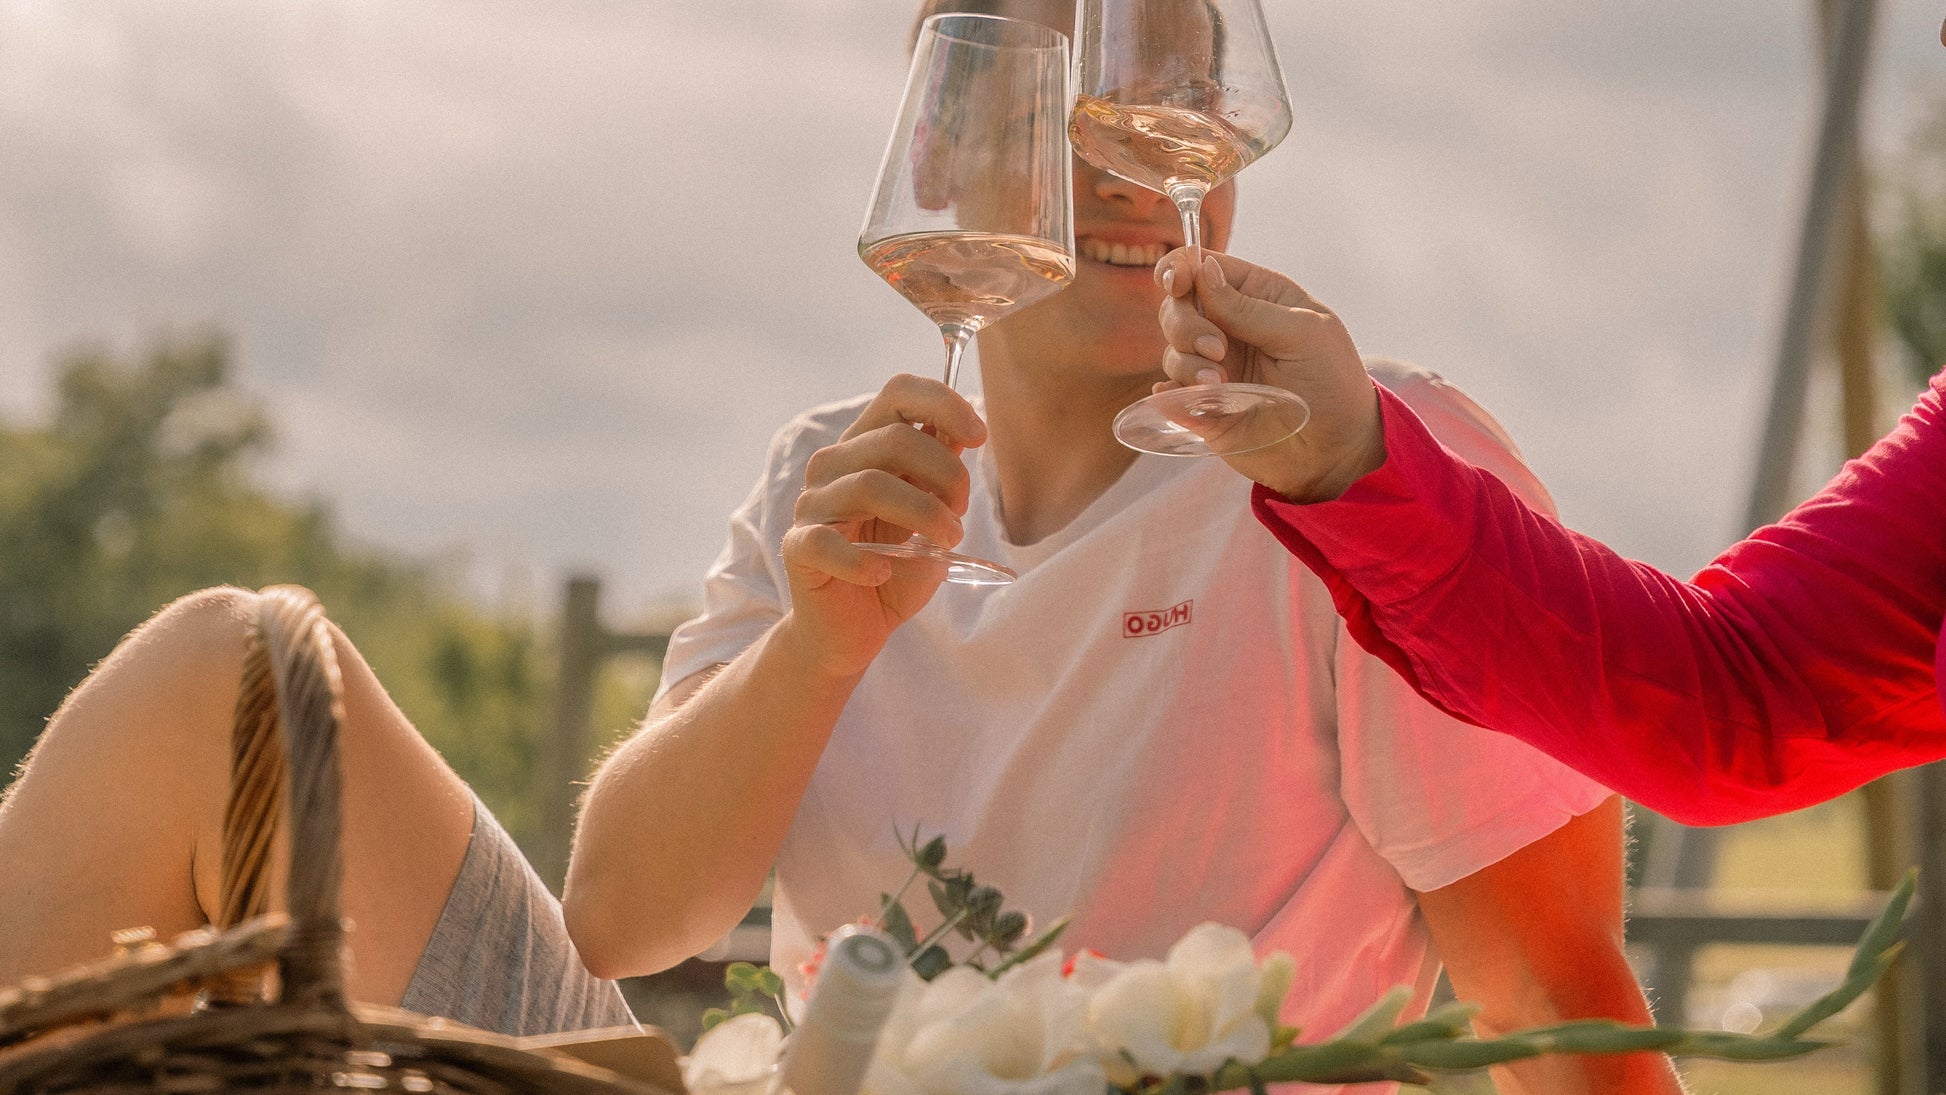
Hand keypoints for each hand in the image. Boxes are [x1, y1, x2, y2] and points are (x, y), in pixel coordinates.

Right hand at [778, 373, 985, 675]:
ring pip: (870, 485)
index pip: (898, 394)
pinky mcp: (798, 548)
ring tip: (948, 541)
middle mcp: (833, 466)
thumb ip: (943, 477)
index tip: (980, 436)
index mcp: (865, 446)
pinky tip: (883, 573)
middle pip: (895, 439)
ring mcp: (811, 505)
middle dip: (945, 473)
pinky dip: (865, 560)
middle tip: (961, 513)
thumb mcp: (932, 517)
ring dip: (923, 513)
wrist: (852, 631)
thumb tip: (965, 433)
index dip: (943, 403)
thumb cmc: (894, 569)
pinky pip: (828, 541)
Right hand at [1155, 250, 1385, 501]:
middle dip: (1186, 326)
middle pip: (1176, 309)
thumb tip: (1202, 269)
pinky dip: (1172, 397)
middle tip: (1218, 351)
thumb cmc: (1333, 382)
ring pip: (1171, 352)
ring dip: (1186, 365)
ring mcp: (1214, 368)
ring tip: (1220, 386)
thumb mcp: (1302, 334)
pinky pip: (1169, 396)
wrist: (1337, 450)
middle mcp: (1228, 328)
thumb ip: (1248, 307)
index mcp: (1254, 296)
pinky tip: (1191, 402)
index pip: (1200, 268)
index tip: (1176, 285)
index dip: (1179, 270)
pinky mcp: (1203, 407)